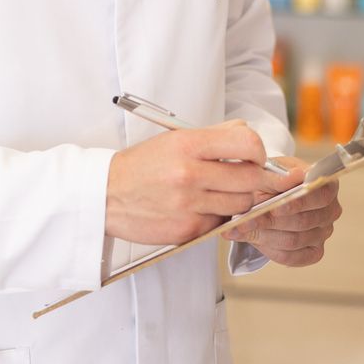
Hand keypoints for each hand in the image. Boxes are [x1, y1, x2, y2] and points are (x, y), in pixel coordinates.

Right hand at [105, 120, 291, 245]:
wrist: (105, 195)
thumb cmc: (141, 166)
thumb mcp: (173, 139)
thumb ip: (214, 134)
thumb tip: (247, 132)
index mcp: (187, 144)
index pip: (247, 144)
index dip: (258, 151)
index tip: (253, 156)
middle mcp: (189, 174)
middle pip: (252, 178)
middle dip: (253, 177)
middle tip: (242, 176)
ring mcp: (189, 205)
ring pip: (241, 203)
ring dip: (236, 198)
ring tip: (217, 191)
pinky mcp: (187, 230)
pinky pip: (221, 222)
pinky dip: (217, 215)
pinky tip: (199, 207)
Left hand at [220, 158, 340, 267]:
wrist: (269, 191)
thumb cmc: (273, 178)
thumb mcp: (271, 172)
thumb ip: (280, 177)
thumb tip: (294, 176)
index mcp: (327, 185)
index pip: (320, 195)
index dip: (297, 203)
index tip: (274, 208)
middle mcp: (330, 210)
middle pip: (304, 221)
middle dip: (270, 222)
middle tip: (243, 221)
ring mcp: (323, 233)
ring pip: (294, 240)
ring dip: (264, 236)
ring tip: (239, 230)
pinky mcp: (313, 252)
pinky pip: (291, 257)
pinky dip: (268, 249)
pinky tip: (251, 240)